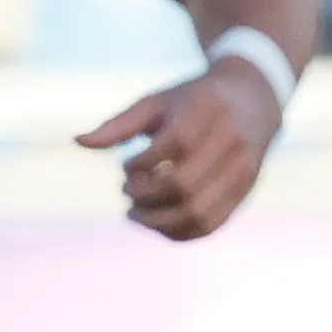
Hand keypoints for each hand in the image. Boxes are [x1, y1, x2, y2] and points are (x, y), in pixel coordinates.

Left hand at [75, 46, 283, 241]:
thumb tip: (77, 141)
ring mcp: (243, 168)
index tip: (127, 166)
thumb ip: (118, 124)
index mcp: (207, 112)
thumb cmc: (192, 101)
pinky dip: (178, 233)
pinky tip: (157, 223)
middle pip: (184, 185)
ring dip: (158, 221)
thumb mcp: (156, 102)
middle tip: (127, 193)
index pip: (173, 147)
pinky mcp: (245, 190)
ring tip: (137, 214)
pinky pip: (211, 224)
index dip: (141, 164)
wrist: (254, 98)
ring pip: (199, 212)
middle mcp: (231, 141)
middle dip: (146, 196)